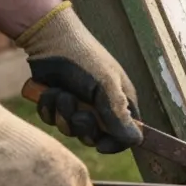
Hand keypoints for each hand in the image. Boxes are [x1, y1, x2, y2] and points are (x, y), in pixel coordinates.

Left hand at [15, 1, 142, 153]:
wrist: (49, 39)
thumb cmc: (84, 59)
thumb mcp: (106, 87)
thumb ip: (119, 116)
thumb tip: (136, 141)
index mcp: (121, 102)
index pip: (124, 136)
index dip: (114, 144)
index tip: (100, 145)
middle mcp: (101, 106)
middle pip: (94, 137)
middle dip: (83, 127)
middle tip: (78, 112)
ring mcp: (77, 105)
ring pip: (69, 129)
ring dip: (62, 113)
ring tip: (60, 93)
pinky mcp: (56, 102)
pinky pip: (51, 120)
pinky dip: (48, 108)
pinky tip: (48, 91)